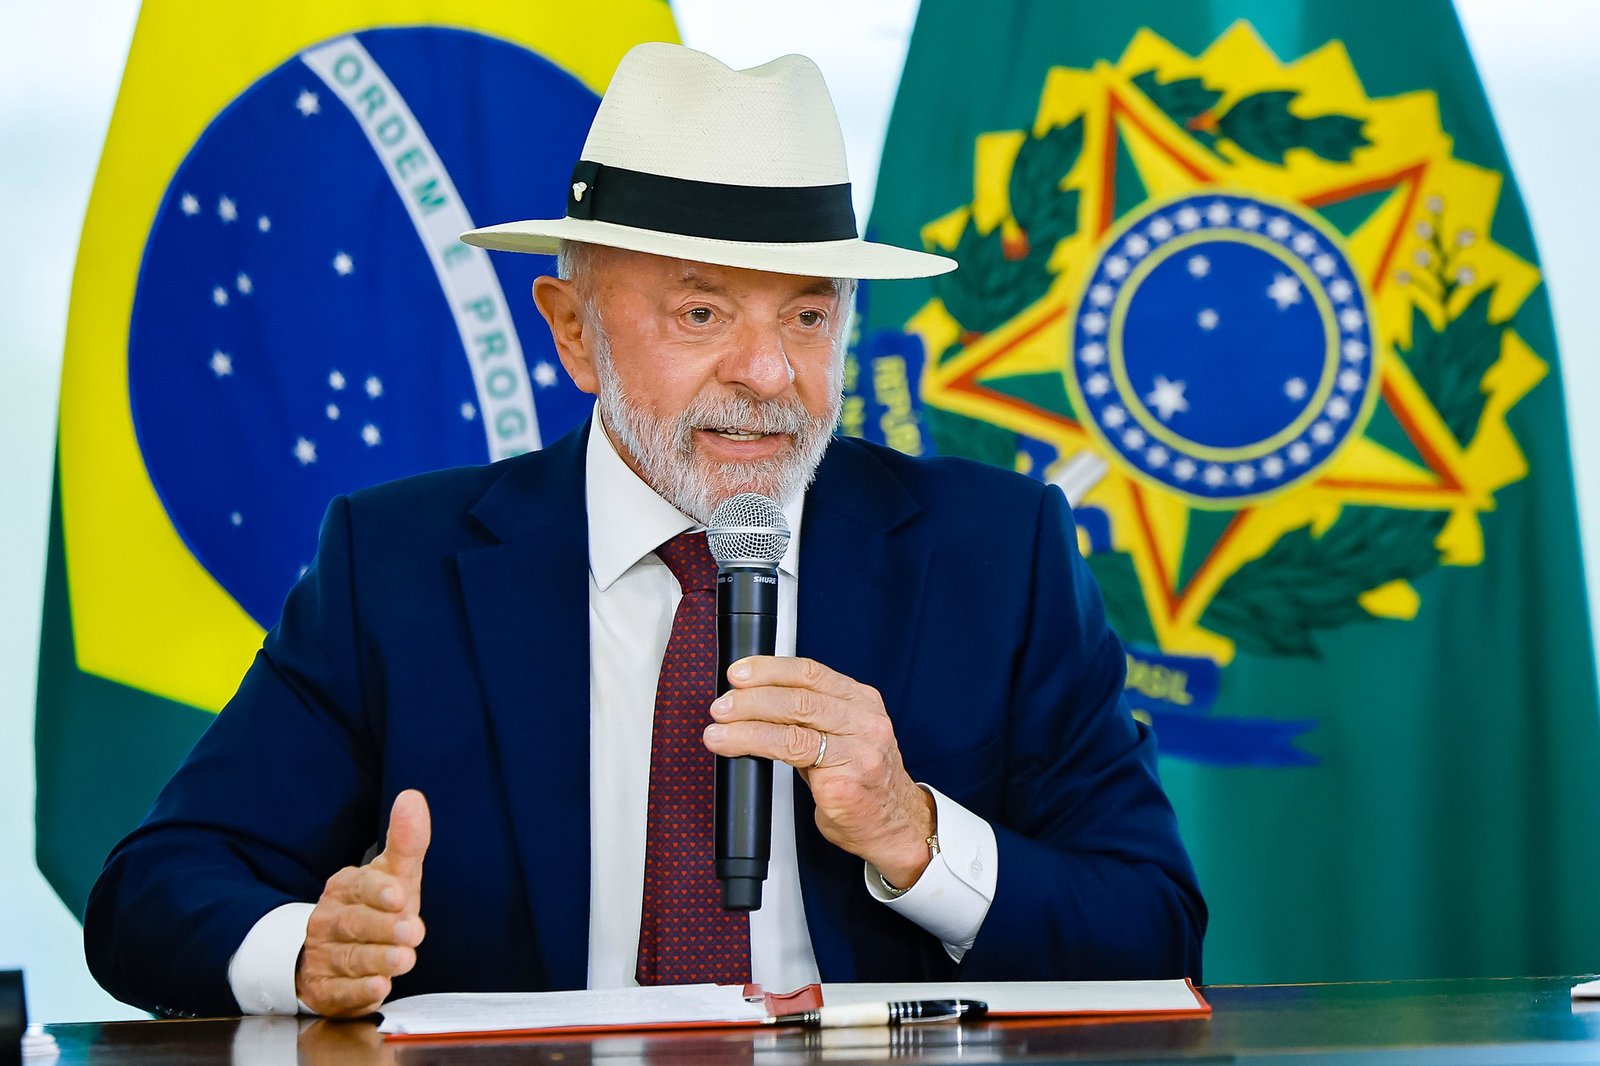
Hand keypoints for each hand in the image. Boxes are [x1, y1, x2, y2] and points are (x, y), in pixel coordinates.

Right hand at [295, 789, 429, 1016]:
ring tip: (404, 960)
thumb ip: (406, 841)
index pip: (359, 886)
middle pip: (353, 924)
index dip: (378, 891)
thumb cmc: (376, 906)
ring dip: (376, 959)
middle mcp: (330, 920)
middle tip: (412, 931)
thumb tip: (413, 797)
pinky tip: (379, 987)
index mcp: (345, 887)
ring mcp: (324, 956)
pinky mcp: (325, 990)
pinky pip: (339, 992)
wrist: (333, 952)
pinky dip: (358, 992)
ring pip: (348, 959)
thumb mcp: (393, 873)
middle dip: (383, 928)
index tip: (400, 894)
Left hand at [703, 656, 936, 887]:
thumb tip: (753, 702)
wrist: (896, 828)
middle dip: (752, 697)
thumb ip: (810, 718)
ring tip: (718, 728)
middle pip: (800, 695)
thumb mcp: (843, 738)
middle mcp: (864, 721)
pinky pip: (793, 755)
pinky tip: (734, 747)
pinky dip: (756, 745)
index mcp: (862, 702)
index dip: (770, 669)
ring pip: (794, 723)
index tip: (739, 672)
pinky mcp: (845, 781)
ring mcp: (858, 750)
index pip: (811, 672)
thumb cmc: (864, 783)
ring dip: (747, 723)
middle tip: (722, 705)